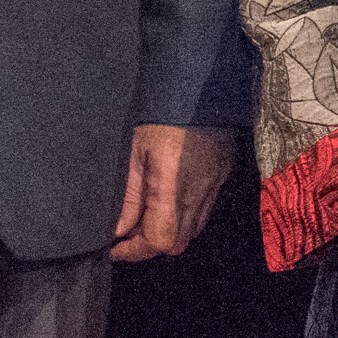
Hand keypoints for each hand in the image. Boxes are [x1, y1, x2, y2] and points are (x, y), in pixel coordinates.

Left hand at [109, 124, 237, 261]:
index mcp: (171, 186)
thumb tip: (118, 229)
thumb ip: (128, 195)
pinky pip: (203, 213)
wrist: (203, 86)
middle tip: (129, 233)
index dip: (135, 251)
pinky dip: (184, 218)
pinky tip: (168, 201)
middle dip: (151, 245)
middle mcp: (197, 193)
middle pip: (177, 244)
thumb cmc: (163, 114)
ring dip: (168, 233)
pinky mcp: (221, 178)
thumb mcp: (135, 151)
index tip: (116, 248)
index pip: (158, 240)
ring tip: (147, 216)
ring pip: (192, 232)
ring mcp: (213, 187)